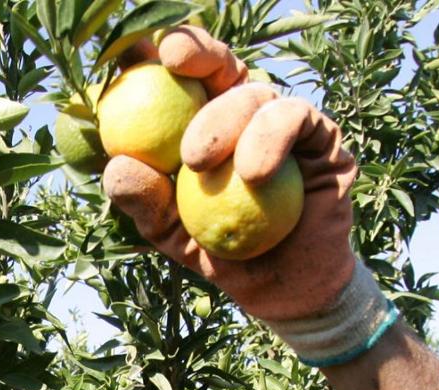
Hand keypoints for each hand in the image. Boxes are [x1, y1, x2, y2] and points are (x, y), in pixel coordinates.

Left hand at [102, 26, 358, 321]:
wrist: (284, 291)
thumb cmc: (223, 257)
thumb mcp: (171, 235)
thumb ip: (146, 203)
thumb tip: (117, 167)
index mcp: (201, 124)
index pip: (178, 77)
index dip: (159, 55)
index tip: (135, 51)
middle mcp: (243, 113)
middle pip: (219, 62)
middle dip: (196, 50)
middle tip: (173, 61)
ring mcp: (284, 122)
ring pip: (253, 92)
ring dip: (225, 118)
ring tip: (201, 164)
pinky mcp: (322, 138)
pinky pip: (295, 117)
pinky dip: (271, 137)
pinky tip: (254, 173)